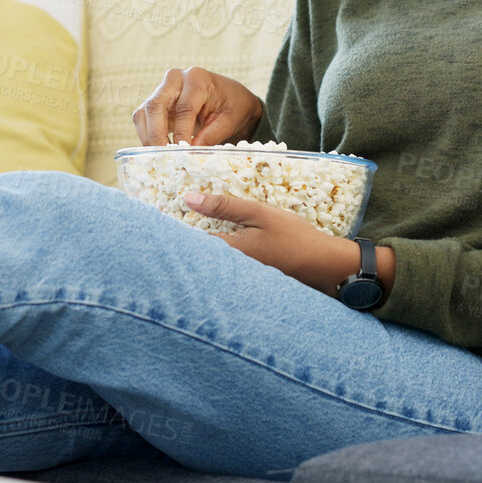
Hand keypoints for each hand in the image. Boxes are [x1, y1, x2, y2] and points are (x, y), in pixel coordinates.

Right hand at [133, 67, 263, 145]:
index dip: (182, 132)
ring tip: (158, 158)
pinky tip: (156, 152)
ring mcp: (161, 89)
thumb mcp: (228, 120)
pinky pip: (142, 119)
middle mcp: (175, 79)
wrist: (228, 98)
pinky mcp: (154, 102)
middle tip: (164, 157)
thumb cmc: (231, 106)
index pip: (184, 107)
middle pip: (155, 106)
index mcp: (197, 78)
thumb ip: (210, 136)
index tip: (183, 154)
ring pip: (143, 113)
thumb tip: (191, 155)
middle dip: (156, 135)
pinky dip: (146, 136)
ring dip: (148, 137)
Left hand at [182, 191, 384, 298]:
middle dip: (181, 246)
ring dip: (199, 254)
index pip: (188, 243)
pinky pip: (223, 273)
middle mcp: (228, 271)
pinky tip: (220, 251)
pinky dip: (217, 262)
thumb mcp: (259, 214)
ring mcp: (238, 281)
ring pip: (208, 266)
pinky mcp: (247, 284)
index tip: (156, 220)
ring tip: (187, 240)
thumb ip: (223, 206)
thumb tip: (187, 198)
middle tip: (164, 230)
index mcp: (227, 252)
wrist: (325, 267)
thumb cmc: (294, 238)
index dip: (171, 231)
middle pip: (195, 258)